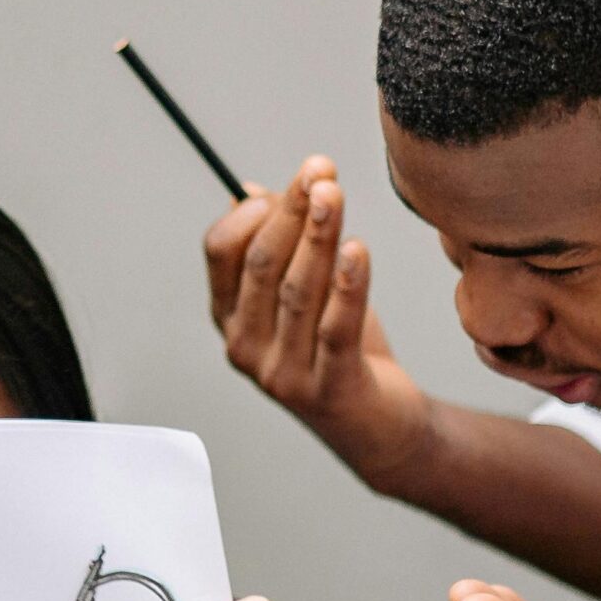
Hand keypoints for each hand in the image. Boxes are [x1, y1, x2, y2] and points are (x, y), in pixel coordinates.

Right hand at [205, 156, 428, 488]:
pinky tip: (357, 250)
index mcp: (230, 318)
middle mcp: (244, 347)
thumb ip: (279, 250)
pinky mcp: (327, 390)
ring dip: (317, 237)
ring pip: (297, 291)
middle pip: (261, 265)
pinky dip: (347, 287)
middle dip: (291, 212)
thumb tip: (250, 194)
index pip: (222, 253)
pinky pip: (335, 329)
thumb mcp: (304, 295)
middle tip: (321, 172)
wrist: (378, 428)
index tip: (296, 181)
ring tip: (335, 195)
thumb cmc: (339, 352)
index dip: (254, 211)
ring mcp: (281, 373)